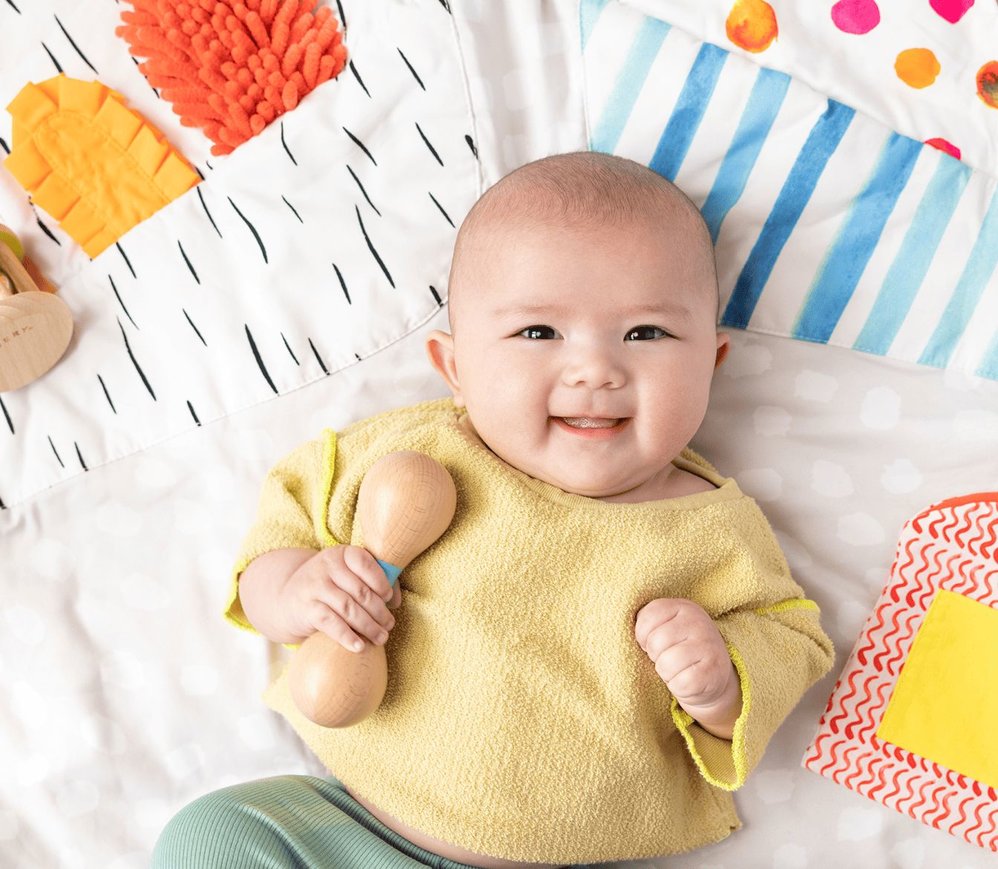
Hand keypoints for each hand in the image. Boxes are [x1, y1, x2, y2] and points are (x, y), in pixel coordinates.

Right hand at [282, 546, 400, 651]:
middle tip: (389, 625)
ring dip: (369, 627)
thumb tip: (397, 600)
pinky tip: (359, 646)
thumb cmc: (328, 586)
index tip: (389, 598)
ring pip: (349, 609)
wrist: (286, 597)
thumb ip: (375, 581)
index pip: (365, 563)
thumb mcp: (347, 576)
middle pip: (360, 591)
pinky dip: (347, 636)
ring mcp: (314, 587)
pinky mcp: (306, 609)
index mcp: (341, 554)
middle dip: (379, 611)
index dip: (382, 582)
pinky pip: (331, 623)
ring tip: (381, 638)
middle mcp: (326, 567)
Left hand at [635, 598, 741, 736]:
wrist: (713, 677)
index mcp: (683, 607)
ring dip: (666, 673)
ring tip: (677, 669)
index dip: (642, 637)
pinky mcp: (714, 672)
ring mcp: (709, 646)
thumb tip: (612, 625)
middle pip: (655, 643)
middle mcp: (699, 622)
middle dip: (655, 656)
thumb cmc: (678, 649)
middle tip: (668, 657)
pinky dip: (678, 687)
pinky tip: (688, 680)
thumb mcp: (664, 628)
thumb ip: (645, 622)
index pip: (646, 619)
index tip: (651, 643)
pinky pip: (680, 684)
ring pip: (666, 665)